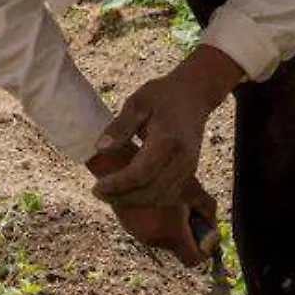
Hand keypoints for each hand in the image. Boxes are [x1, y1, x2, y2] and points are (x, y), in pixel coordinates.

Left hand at [90, 46, 242, 265]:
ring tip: (111, 197)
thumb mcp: (138, 101)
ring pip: (163, 198)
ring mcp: (189, 167)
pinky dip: (150, 199)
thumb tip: (100, 148)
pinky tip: (130, 197)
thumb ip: (120, 126)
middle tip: (99, 194)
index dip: (117, 186)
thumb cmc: (163, 93)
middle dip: (124, 199)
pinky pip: (170, 193)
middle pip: (151, 192)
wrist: (197, 91)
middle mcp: (182, 158)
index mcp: (168, 140)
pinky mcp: (189, 171)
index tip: (97, 188)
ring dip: (136, 203)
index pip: (140, 173)